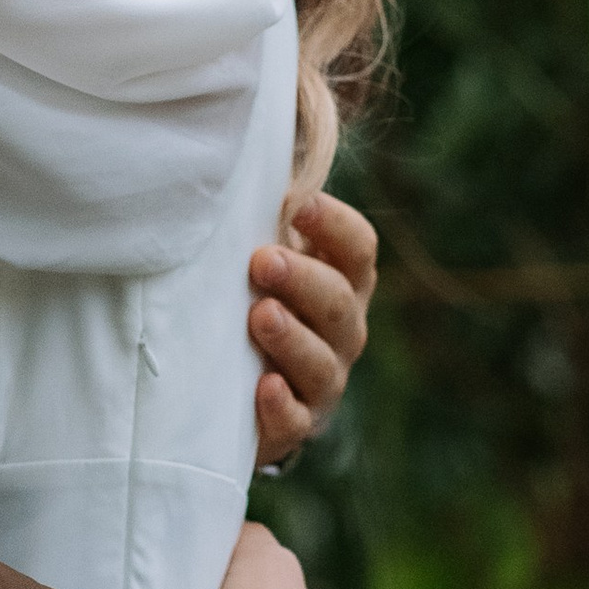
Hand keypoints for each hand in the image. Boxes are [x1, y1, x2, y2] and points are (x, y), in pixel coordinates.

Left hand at [247, 193, 376, 467]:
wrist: (233, 386)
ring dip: (293, 337)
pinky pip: (297, 419)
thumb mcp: (259, 257)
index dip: (334, 225)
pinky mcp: (296, 424)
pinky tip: (264, 387)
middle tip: (262, 261)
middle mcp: (343, 330)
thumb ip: (259, 219)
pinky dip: (281, 405)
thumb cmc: (246, 295)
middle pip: (339, 301)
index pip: (358, 248)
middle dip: (302, 279)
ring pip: (322, 362)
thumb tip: (231, 165)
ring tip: (260, 315)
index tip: (297, 204)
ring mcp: (323, 380)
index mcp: (341, 280)